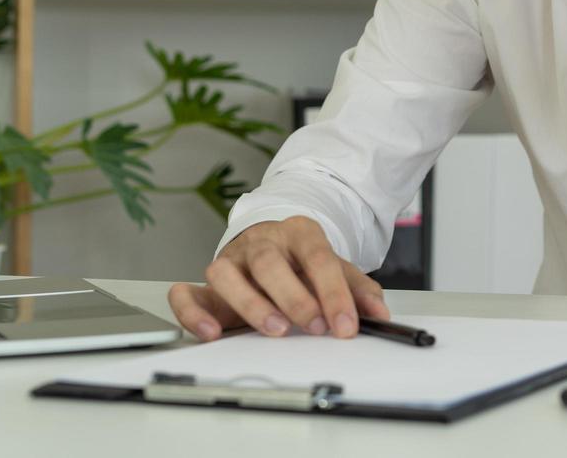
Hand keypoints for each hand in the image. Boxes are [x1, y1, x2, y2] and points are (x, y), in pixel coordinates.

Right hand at [167, 216, 389, 341]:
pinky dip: (193, 313)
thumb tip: (379, 314)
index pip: (317, 258)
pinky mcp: (206, 283)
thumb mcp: (335, 269)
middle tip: (313, 327)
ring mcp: (231, 260)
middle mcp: (261, 242)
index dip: (333, 292)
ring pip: (226, 273)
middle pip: (269, 262)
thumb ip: (358, 290)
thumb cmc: (302, 260)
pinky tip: (211, 334)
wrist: (270, 242)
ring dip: (249, 303)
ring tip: (276, 330)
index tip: (346, 325)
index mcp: (299, 233)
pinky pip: (186, 292)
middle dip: (293, 297)